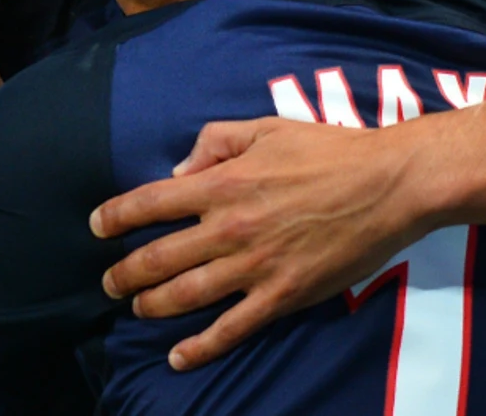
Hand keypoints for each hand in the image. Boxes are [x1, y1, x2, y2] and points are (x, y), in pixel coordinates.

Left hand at [89, 117, 434, 370]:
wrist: (389, 184)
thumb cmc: (330, 150)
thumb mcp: (267, 128)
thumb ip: (215, 142)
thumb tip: (178, 173)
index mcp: (224, 182)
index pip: (151, 202)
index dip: (115, 217)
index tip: (96, 227)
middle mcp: (230, 226)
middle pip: (158, 257)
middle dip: (123, 273)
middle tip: (108, 282)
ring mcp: (255, 265)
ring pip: (185, 295)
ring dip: (151, 306)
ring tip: (137, 308)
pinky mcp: (282, 295)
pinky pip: (231, 328)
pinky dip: (199, 347)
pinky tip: (178, 357)